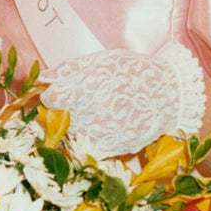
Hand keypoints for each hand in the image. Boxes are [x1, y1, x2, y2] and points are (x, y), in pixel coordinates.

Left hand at [41, 43, 205, 156]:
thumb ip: (68, 70)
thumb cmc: (132, 72)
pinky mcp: (109, 150)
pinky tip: (108, 121)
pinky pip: (87, 144)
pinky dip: (92, 135)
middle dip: (65, 109)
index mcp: (87, 89)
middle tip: (85, 99)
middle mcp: (91, 116)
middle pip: (59, 117)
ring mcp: (100, 136)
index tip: (59, 92)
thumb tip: (42, 80)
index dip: (52, 94)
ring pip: (72, 132)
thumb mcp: (101, 61)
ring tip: (100, 109)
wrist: (168, 95)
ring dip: (77, 123)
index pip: (52, 99)